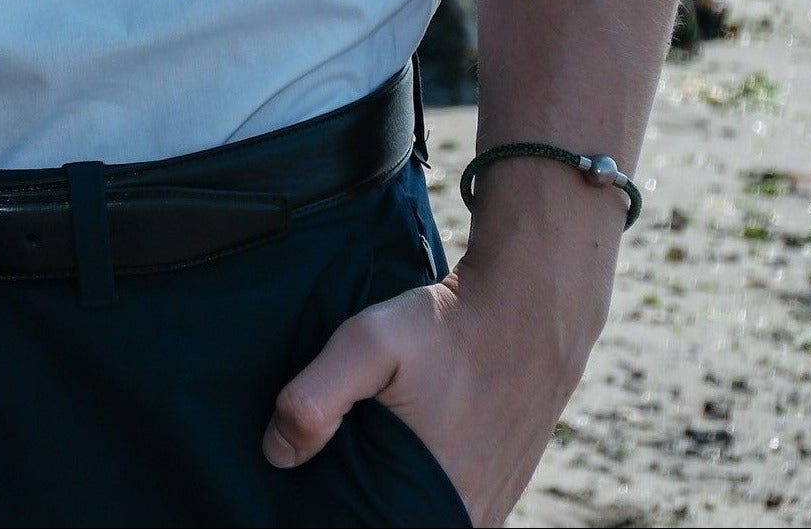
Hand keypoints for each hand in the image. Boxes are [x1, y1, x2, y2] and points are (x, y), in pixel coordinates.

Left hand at [262, 180, 622, 527]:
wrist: (532, 303)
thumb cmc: (451, 325)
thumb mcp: (370, 343)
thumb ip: (316, 397)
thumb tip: (277, 452)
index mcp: (431, 512)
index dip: (329, 508)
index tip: (316, 472)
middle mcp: (467, 523)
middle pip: (387, 524)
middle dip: (355, 499)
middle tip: (342, 450)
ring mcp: (491, 508)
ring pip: (417, 517)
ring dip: (388, 494)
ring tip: (371, 444)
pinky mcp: (505, 484)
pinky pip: (449, 504)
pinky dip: (418, 484)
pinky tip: (405, 444)